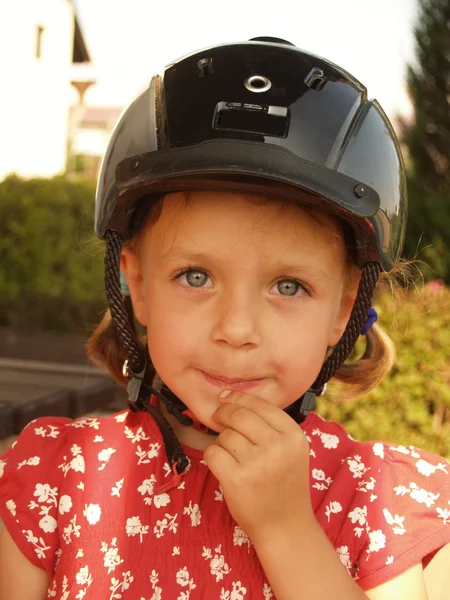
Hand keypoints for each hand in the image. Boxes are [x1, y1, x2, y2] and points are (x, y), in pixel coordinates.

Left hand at [203, 390, 312, 543]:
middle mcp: (277, 446)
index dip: (238, 398)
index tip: (225, 397)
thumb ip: (270, 425)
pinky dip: (213, 457)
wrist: (286, 526)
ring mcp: (257, 463)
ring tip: (233, 456)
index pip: (260, 405)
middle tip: (216, 416)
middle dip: (222, 413)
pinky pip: (212, 453)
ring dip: (222, 441)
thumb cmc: (283, 483)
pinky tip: (224, 466)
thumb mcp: (290, 450)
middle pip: (238, 415)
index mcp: (293, 435)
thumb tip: (229, 397)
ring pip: (224, 435)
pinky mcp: (236, 480)